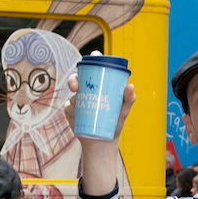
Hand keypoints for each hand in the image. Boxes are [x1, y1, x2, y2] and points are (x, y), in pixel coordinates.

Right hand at [65, 51, 134, 195]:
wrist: (102, 143)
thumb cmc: (114, 124)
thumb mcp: (123, 111)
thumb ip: (128, 99)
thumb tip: (130, 86)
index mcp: (99, 86)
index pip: (94, 69)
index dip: (93, 59)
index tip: (94, 55)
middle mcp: (86, 91)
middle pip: (77, 78)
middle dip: (74, 79)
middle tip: (76, 86)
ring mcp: (77, 101)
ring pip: (71, 94)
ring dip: (73, 97)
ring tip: (79, 105)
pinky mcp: (70, 112)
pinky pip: (67, 107)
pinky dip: (70, 109)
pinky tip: (74, 114)